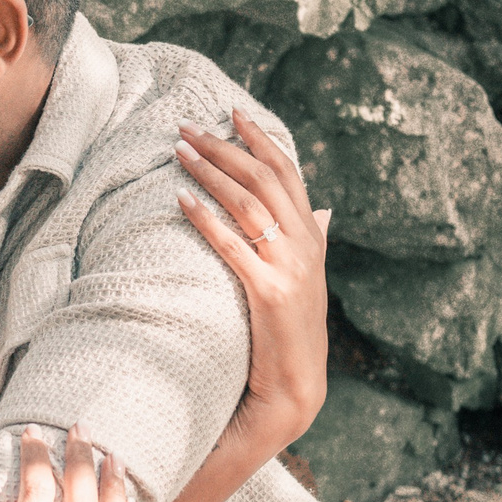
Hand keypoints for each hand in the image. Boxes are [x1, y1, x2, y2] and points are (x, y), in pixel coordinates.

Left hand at [169, 111, 333, 501]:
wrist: (295, 388)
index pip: (288, 174)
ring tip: (181, 151)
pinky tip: (182, 200)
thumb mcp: (303, 282)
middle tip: (189, 127)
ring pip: (249, 204)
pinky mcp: (270, 293)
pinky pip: (233, 246)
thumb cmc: (289, 335)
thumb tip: (320, 213)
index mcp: (311, 239)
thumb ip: (306, 244)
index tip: (233, 113)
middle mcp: (305, 247)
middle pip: (265, 179)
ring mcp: (291, 269)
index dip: (261, 140)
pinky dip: (208, 218)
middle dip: (226, 148)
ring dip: (212, 172)